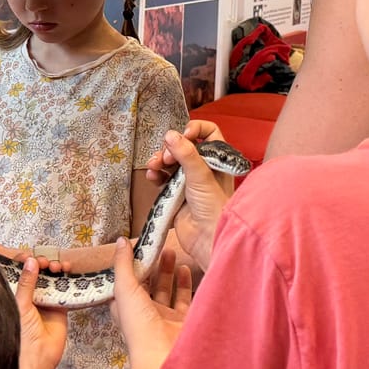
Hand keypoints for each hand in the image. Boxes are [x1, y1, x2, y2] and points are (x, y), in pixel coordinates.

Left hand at [13, 259, 67, 368]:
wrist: (39, 356)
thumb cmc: (22, 337)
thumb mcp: (21, 305)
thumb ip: (27, 283)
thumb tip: (30, 262)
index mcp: (16, 296)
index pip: (19, 273)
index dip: (23, 262)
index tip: (27, 255)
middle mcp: (30, 297)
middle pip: (36, 273)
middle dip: (40, 263)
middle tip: (43, 262)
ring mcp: (45, 300)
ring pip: (50, 277)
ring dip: (54, 268)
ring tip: (55, 266)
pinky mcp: (59, 305)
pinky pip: (64, 287)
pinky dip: (66, 277)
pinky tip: (66, 270)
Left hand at [110, 238, 190, 365]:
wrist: (164, 355)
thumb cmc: (139, 327)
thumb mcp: (125, 290)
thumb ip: (123, 264)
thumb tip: (120, 241)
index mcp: (126, 306)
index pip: (125, 281)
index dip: (130, 264)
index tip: (137, 245)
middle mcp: (144, 312)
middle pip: (147, 284)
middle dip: (152, 264)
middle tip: (158, 245)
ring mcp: (164, 317)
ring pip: (166, 289)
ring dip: (168, 271)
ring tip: (171, 251)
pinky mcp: (183, 320)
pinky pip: (184, 298)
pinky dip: (185, 283)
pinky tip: (186, 269)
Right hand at [145, 129, 228, 273]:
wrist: (207, 239)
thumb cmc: (214, 208)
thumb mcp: (201, 176)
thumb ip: (186, 154)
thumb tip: (171, 135)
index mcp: (216, 159)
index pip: (208, 133)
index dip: (196, 129)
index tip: (184, 134)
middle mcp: (203, 168)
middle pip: (184, 146)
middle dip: (171, 148)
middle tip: (167, 159)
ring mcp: (189, 181)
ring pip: (170, 162)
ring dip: (159, 160)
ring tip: (154, 166)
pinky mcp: (175, 194)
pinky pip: (162, 178)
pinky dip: (156, 175)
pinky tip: (152, 176)